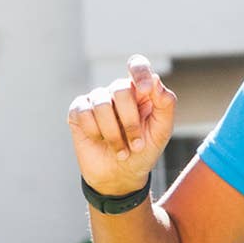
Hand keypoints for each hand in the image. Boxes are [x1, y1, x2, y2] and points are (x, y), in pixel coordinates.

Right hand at [67, 54, 176, 196]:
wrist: (120, 177)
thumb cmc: (143, 151)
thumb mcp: (161, 131)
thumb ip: (165, 104)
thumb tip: (155, 80)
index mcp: (139, 91)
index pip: (137, 65)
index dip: (139, 72)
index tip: (144, 90)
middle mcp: (117, 91)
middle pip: (121, 89)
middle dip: (130, 122)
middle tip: (137, 145)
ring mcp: (96, 100)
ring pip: (102, 104)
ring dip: (113, 135)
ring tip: (121, 151)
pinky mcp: (78, 111)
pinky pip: (84, 113)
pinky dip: (94, 132)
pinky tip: (99, 141)